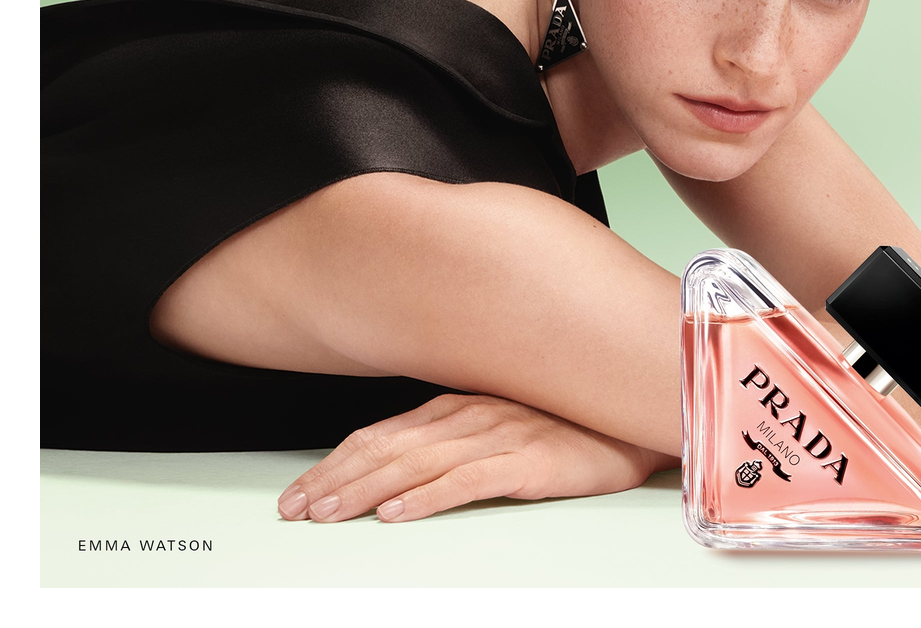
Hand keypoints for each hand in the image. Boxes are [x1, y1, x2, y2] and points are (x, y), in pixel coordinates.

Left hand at [277, 393, 678, 522]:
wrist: (624, 418)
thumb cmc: (559, 424)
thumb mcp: (494, 424)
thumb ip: (448, 437)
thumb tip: (397, 466)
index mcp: (454, 407)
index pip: (380, 436)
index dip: (335, 463)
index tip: (299, 491)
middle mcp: (467, 415)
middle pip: (386, 450)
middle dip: (334, 480)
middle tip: (294, 509)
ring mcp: (496, 434)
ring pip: (415, 465)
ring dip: (365, 491)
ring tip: (328, 513)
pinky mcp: (527, 460)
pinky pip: (467, 481)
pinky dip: (427, 498)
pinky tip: (397, 515)